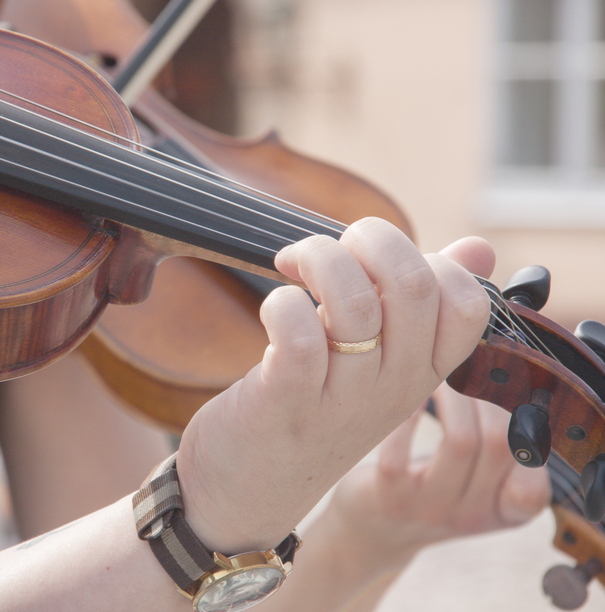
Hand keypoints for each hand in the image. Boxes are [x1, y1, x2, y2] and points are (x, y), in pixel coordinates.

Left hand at [174, 218, 494, 553]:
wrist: (250, 490)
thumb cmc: (312, 408)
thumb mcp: (378, 362)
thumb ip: (424, 304)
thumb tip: (478, 248)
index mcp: (422, 372)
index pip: (468, 301)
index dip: (426, 258)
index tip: (376, 264)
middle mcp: (393, 387)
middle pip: (415, 285)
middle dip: (369, 239)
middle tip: (327, 253)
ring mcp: (342, 398)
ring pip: (353, 302)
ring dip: (318, 261)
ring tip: (293, 267)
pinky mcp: (287, 401)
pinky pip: (299, 334)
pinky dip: (282, 303)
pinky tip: (274, 308)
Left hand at [327, 384, 550, 560]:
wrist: (375, 531)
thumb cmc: (432, 486)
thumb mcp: (477, 479)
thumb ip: (498, 445)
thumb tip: (505, 378)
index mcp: (503, 514)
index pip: (536, 483)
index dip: (529, 437)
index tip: (506, 402)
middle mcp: (471, 516)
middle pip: (500, 442)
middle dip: (486, 396)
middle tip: (467, 373)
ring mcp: (429, 508)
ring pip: (461, 441)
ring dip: (452, 397)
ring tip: (440, 377)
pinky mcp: (389, 497)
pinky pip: (400, 452)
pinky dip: (407, 416)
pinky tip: (406, 396)